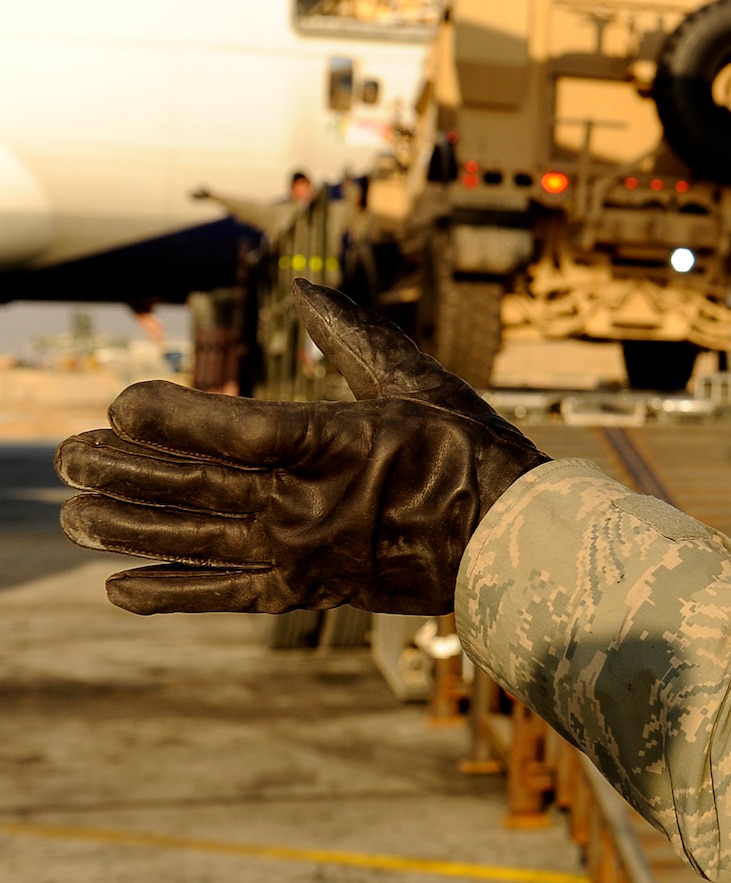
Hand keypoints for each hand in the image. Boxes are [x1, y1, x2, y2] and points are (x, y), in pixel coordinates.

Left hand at [57, 281, 547, 616]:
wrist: (512, 540)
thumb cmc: (470, 451)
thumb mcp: (416, 382)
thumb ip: (353, 337)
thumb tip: (304, 286)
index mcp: (334, 443)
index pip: (228, 427)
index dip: (165, 415)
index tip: (119, 402)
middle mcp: (307, 501)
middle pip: (192, 483)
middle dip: (119, 468)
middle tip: (66, 455)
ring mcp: (303, 550)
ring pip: (194, 538)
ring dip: (125, 527)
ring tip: (73, 514)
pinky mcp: (309, 589)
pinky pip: (225, 595)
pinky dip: (170, 594)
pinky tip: (119, 588)